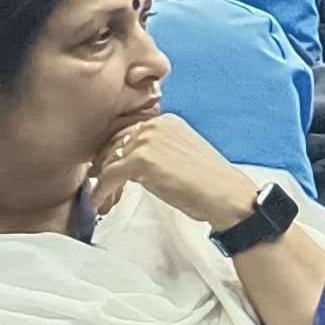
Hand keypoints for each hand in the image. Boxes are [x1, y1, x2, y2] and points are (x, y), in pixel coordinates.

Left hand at [91, 108, 263, 233]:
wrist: (224, 193)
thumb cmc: (210, 181)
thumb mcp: (183, 154)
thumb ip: (158, 150)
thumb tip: (131, 163)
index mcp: (168, 121)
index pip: (129, 133)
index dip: (117, 152)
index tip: (109, 168)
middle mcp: (155, 125)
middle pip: (114, 144)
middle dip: (106, 165)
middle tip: (103, 184)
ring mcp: (146, 141)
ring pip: (109, 161)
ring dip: (103, 181)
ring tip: (103, 197)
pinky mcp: (139, 160)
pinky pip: (109, 176)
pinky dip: (101, 191)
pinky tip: (100, 202)